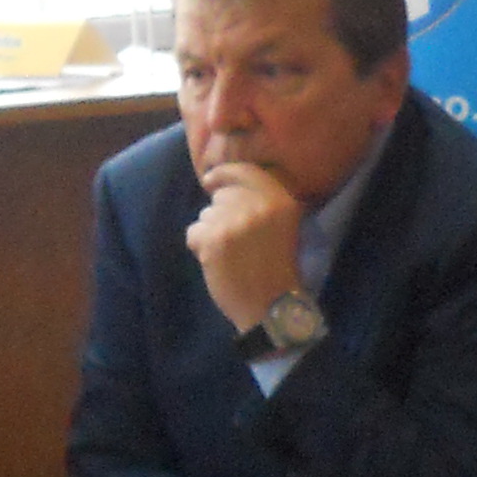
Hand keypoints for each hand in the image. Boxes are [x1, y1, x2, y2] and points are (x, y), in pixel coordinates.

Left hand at [188, 160, 308, 336]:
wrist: (271, 306)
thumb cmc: (277, 267)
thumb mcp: (283, 226)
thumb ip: (262, 202)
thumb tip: (224, 183)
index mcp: (282, 202)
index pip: (246, 170)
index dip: (224, 173)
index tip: (211, 181)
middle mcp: (259, 207)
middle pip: (222, 195)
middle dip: (221, 213)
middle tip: (234, 238)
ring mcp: (235, 223)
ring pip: (206, 214)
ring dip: (211, 231)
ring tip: (229, 252)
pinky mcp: (214, 240)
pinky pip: (193, 231)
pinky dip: (199, 246)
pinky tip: (216, 261)